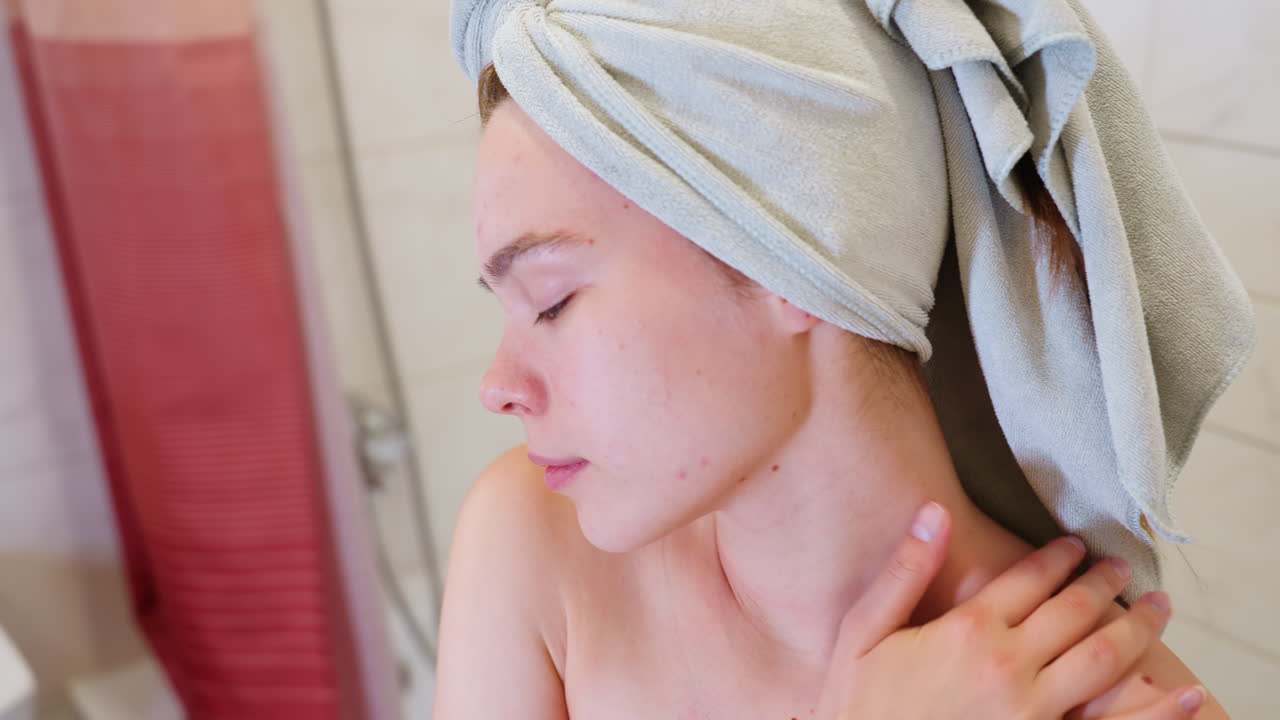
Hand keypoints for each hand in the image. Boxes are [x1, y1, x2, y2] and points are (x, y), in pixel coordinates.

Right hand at [813, 502, 1206, 719]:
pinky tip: (1184, 693)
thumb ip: (906, 571)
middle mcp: (1008, 665)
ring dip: (1134, 628)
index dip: (1058, 558)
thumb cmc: (858, 704)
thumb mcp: (864, 631)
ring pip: (1102, 660)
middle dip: (1104, 584)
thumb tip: (934, 511)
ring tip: (1155, 608)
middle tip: (1122, 569)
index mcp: (966, 630)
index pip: (1029, 579)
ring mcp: (1032, 712)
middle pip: (1074, 613)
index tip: (1076, 546)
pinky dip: (1155, 710)